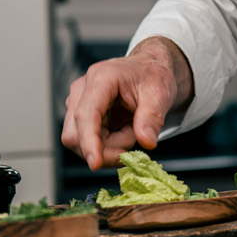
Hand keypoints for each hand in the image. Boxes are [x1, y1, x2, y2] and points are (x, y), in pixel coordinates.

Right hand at [61, 37, 193, 170]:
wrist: (148, 73)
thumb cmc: (152, 78)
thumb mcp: (160, 94)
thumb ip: (152, 118)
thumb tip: (146, 142)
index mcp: (101, 78)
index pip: (86, 114)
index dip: (88, 140)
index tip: (95, 163)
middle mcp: (82, 89)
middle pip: (76, 134)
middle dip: (105, 149)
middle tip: (134, 141)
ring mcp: (78, 103)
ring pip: (80, 142)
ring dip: (108, 147)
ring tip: (131, 130)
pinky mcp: (79, 116)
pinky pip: (86, 142)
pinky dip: (107, 145)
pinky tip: (123, 131)